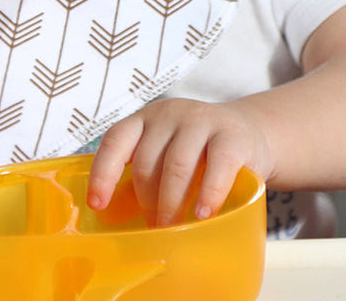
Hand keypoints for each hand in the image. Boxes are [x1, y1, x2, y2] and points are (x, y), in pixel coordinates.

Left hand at [86, 98, 273, 226]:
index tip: (96, 204)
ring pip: (177, 166)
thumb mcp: (166, 155)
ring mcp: (200, 120)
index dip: (102, 172)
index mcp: (144, 120)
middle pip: (146, 161)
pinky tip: (203, 214)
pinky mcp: (232, 135)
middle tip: (154, 231)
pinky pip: (217, 166)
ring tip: (173, 232)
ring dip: (171, 204)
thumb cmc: (198, 154)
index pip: (115, 141)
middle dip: (146, 202)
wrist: (249, 131)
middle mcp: (168, 114)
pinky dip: (208, 193)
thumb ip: (145, 178)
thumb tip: (117, 224)